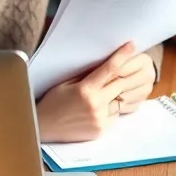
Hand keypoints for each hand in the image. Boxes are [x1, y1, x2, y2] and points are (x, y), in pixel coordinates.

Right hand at [35, 41, 155, 141]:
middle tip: (132, 64)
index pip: (110, 68)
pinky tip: (102, 105)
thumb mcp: (66, 83)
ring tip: (111, 88)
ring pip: (120, 100)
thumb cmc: (52, 102)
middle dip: (127, 73)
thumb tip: (105, 64)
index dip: (122, 55)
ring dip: (119, 93)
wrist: (43, 128)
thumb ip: (87, 75)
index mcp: (85, 89)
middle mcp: (95, 104)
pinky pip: (115, 115)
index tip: (131, 45)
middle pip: (121, 83)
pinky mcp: (101, 130)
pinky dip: (112, 108)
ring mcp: (99, 119)